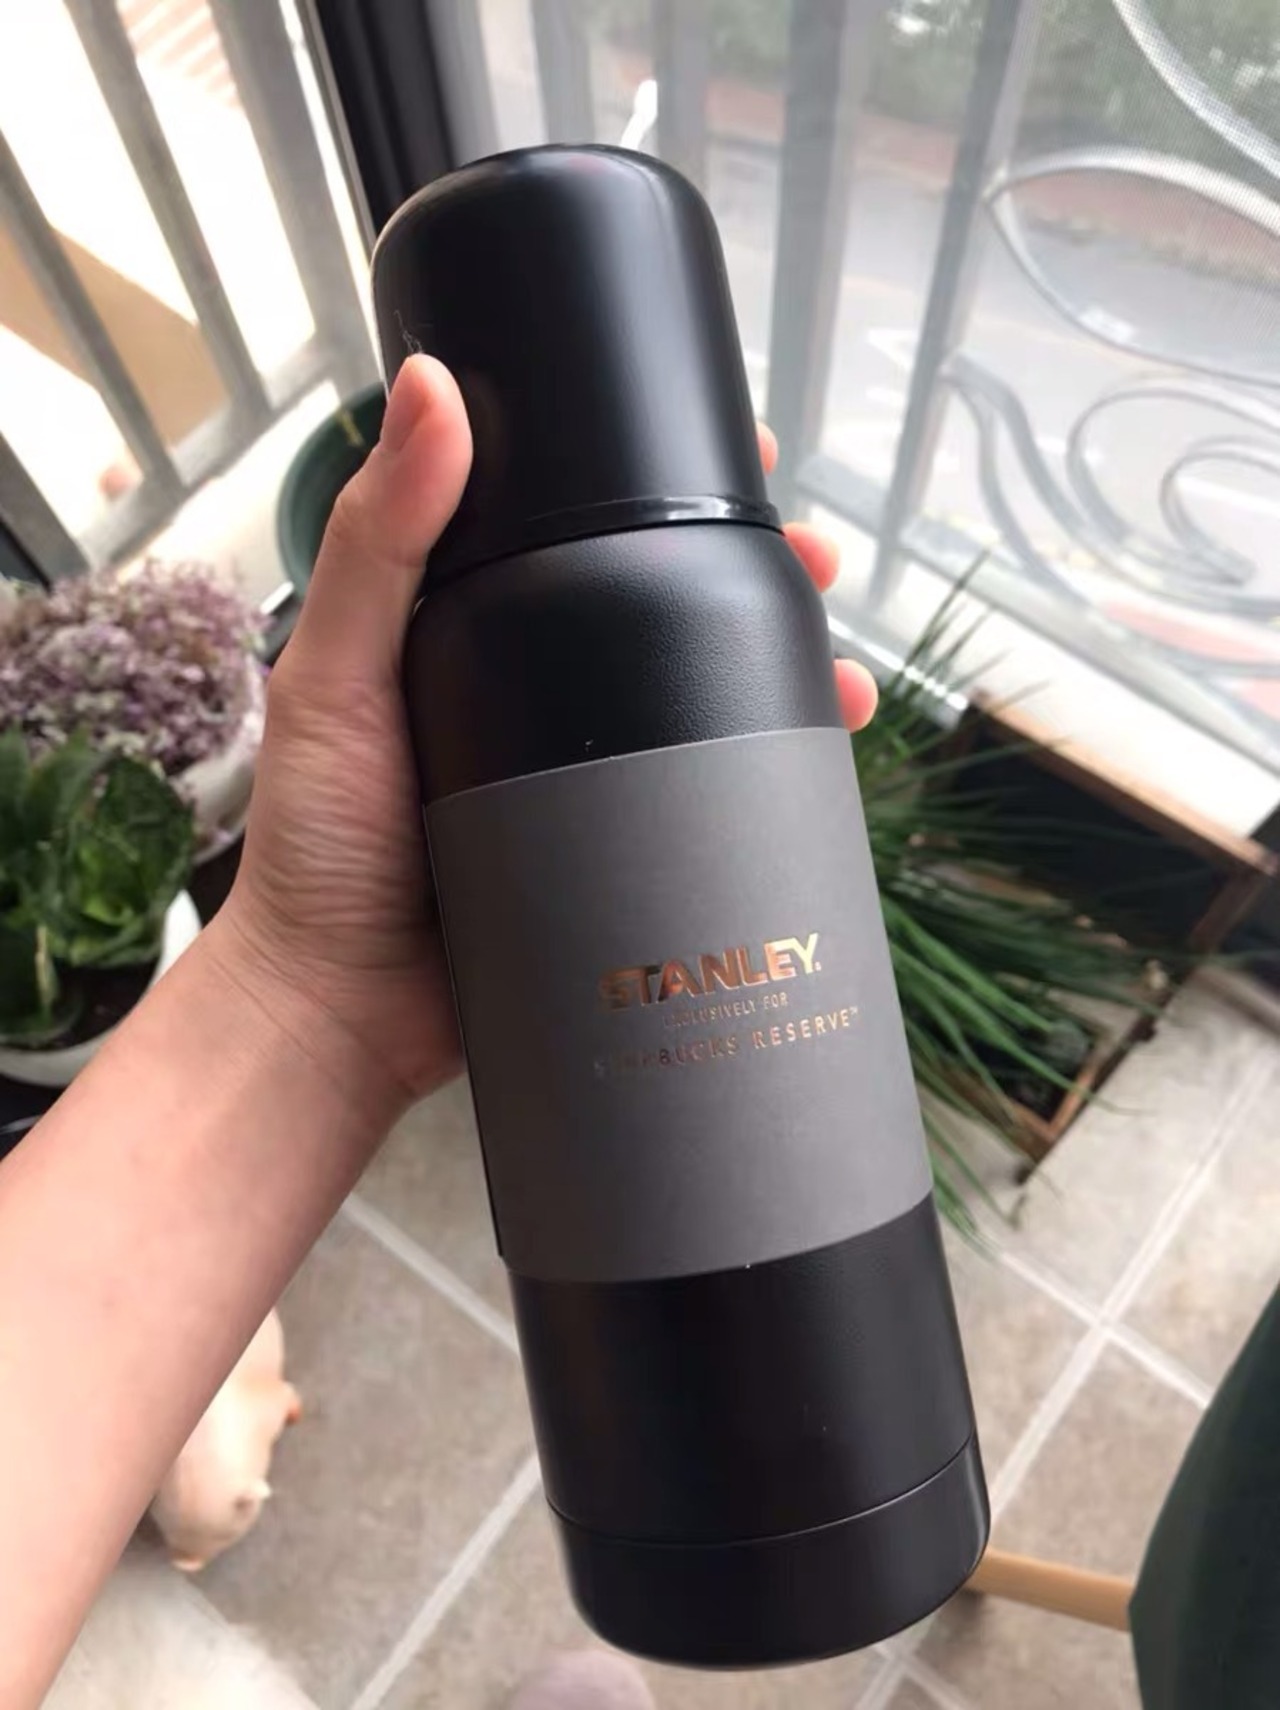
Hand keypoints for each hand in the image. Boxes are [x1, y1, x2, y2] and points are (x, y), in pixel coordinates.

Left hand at [219, 356, 877, 1115]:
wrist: (344, 1015)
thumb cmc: (319, 845)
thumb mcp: (336, 676)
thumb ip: (377, 544)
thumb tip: (434, 387)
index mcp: (476, 628)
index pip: (581, 525)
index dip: (662, 482)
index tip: (741, 454)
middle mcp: (540, 690)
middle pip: (665, 609)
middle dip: (755, 579)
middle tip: (816, 565)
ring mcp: (585, 770)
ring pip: (703, 702)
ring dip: (784, 677)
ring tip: (846, 679)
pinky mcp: (618, 850)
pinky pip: (705, 802)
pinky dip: (768, 779)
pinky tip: (821, 767)